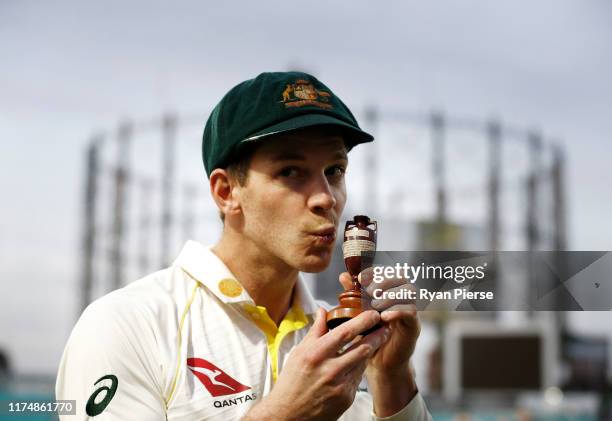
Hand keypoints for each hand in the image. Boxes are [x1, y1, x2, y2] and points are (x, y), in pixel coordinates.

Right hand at [243, 308, 390, 420]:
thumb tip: (322, 311)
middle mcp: (330, 369)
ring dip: (371, 349)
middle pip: (363, 347)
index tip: (373, 314)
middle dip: (378, 334)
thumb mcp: (299, 352)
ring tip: (378, 338)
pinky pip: (358, 377)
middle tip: (385, 326)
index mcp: (316, 354)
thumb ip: (316, 331)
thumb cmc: (292, 382)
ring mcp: (340, 385)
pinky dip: (359, 367)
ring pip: (363, 361)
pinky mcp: (346, 398)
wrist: (288, 414)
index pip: (345, 332)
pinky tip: (358, 362)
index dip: (363, 321)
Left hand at [339, 270, 419, 371]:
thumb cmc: (371, 334)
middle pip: (402, 276)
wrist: (381, 362)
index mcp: (390, 291)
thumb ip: (354, 294)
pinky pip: (411, 312)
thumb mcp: (360, 312)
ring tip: (375, 304)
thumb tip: (344, 276)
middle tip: (369, 291)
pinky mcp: (414, 326)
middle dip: (384, 280)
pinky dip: (397, 311)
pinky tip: (384, 317)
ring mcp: (410, 310)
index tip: (359, 278)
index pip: (388, 270)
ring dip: (391, 295)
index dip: (375, 271)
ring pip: (410, 291)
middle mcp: (403, 297)